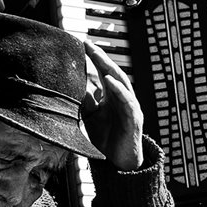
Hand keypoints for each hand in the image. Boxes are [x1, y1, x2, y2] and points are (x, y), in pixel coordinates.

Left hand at [80, 42, 144, 169]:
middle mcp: (123, 98)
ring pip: (122, 83)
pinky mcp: (134, 119)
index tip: (82, 45)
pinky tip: (108, 80)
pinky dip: (118, 89)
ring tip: (98, 57)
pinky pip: (127, 101)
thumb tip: (72, 86)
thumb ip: (84, 101)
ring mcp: (130, 107)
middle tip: (89, 45)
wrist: (118, 162)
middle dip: (101, 58)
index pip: (104, 72)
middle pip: (113, 73)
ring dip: (110, 69)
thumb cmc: (106, 138)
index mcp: (112, 96)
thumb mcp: (89, 116)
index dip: (95, 59)